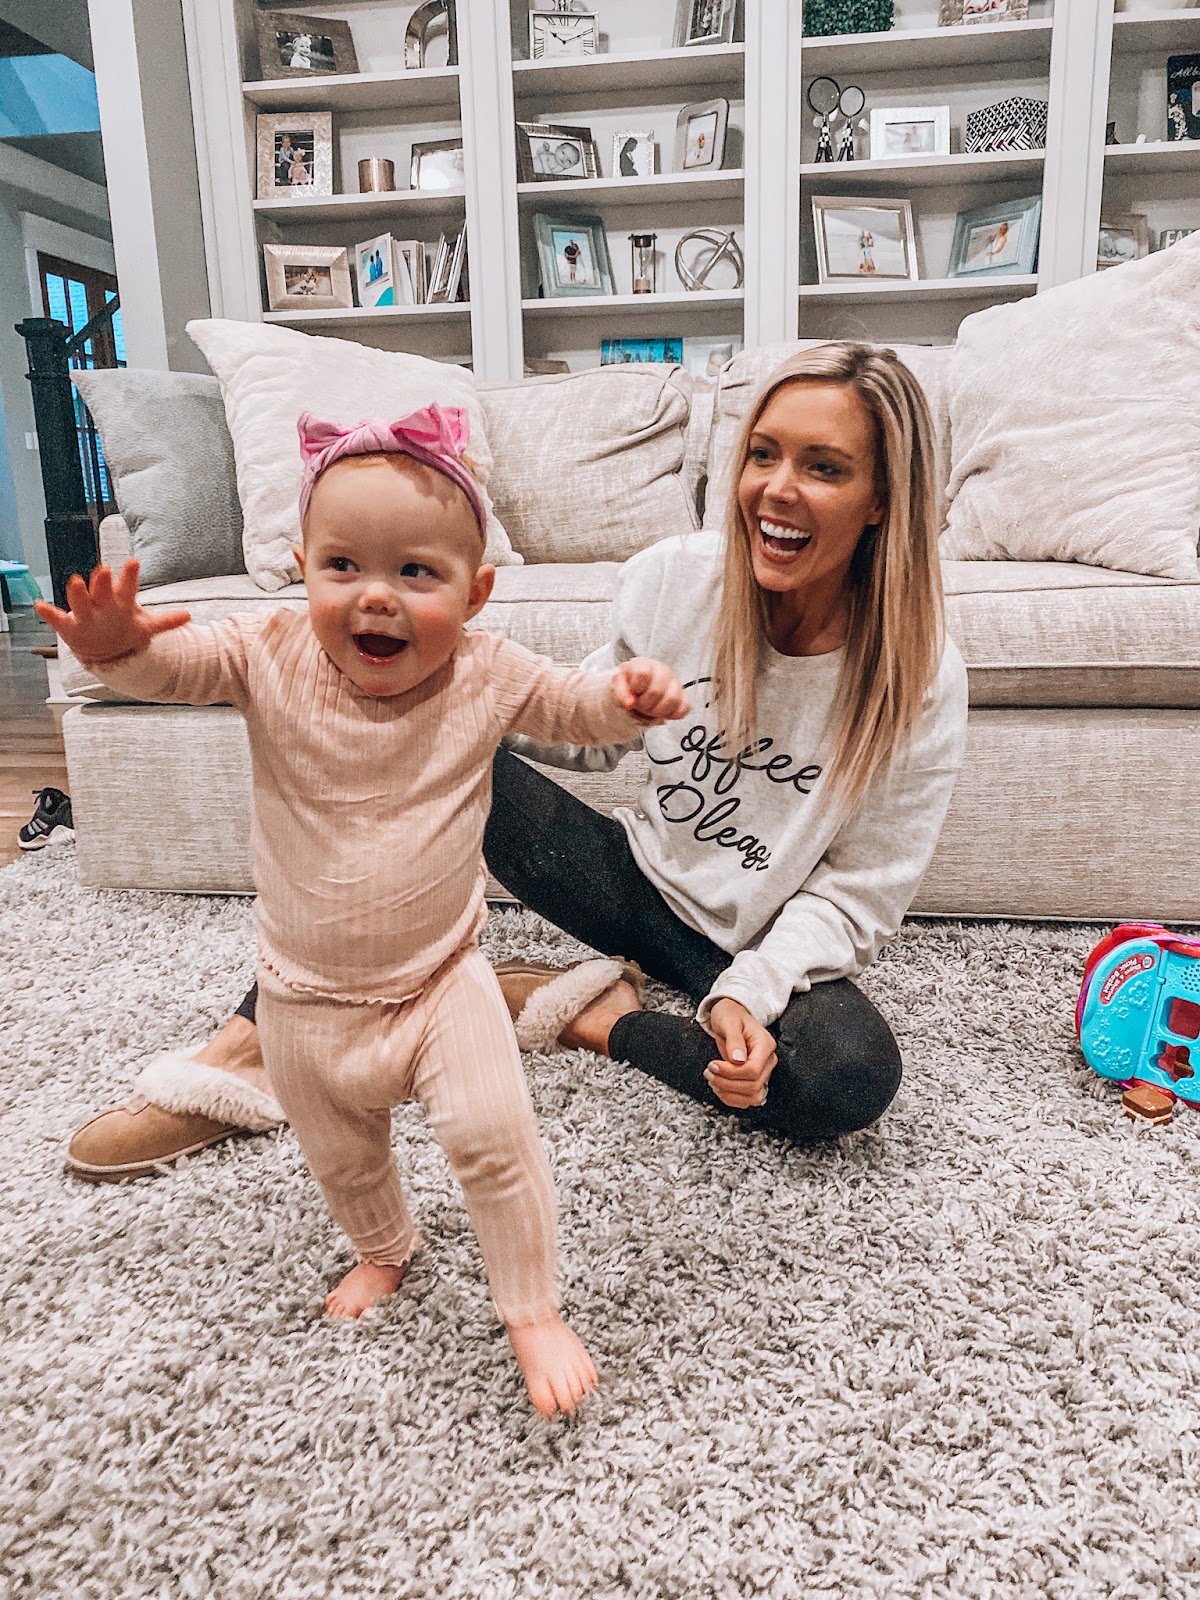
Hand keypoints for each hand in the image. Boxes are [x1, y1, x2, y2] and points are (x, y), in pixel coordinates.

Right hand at [34, 561, 189, 664]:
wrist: (104, 649)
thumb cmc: (125, 629)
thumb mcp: (146, 627)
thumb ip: (166, 621)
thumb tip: (189, 616)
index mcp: (120, 601)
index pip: (127, 586)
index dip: (130, 575)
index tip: (135, 562)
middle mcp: (102, 603)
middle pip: (103, 590)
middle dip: (103, 581)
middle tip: (105, 569)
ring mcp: (85, 613)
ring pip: (80, 600)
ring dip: (77, 592)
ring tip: (75, 581)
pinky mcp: (69, 626)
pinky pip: (56, 619)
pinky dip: (47, 613)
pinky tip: (39, 605)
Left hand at [612, 658, 689, 726]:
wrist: (640, 685)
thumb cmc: (631, 683)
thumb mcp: (619, 684)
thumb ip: (621, 692)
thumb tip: (630, 703)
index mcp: (645, 664)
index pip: (642, 674)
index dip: (636, 688)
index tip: (633, 692)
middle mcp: (663, 671)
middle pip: (656, 691)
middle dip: (645, 704)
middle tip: (640, 705)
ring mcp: (676, 683)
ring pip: (672, 700)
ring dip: (658, 711)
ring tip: (651, 709)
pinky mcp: (684, 696)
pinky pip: (684, 708)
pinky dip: (672, 714)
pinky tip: (662, 711)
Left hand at [705, 998, 777, 1109]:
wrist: (731, 1015)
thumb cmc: (731, 1015)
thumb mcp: (729, 1021)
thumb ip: (734, 1040)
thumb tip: (737, 1060)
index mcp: (765, 1045)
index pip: (753, 1070)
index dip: (731, 1073)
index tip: (713, 1065)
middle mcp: (768, 1061)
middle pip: (753, 1086)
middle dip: (726, 1083)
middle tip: (709, 1072)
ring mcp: (763, 1072)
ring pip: (753, 1097)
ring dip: (729, 1094)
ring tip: (713, 1081)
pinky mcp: (755, 1080)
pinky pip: (748, 1098)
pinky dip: (732, 1098)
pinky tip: (719, 1087)